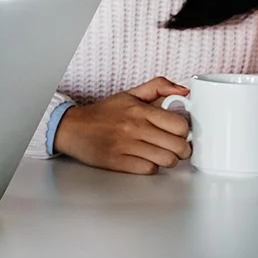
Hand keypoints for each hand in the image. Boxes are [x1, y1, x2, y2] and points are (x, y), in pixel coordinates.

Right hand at [53, 77, 191, 174]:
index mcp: (139, 109)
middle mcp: (134, 127)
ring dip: (168, 160)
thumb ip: (158, 87)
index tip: (179, 133)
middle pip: (178, 146)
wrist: (72, 127)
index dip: (184, 132)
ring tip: (160, 154)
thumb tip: (184, 91)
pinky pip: (149, 169)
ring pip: (167, 160)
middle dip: (181, 149)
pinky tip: (144, 159)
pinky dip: (151, 167)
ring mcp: (126, 146)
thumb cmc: (103, 113)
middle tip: (174, 147)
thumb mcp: (129, 94)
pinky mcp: (118, 162)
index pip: (180, 125)